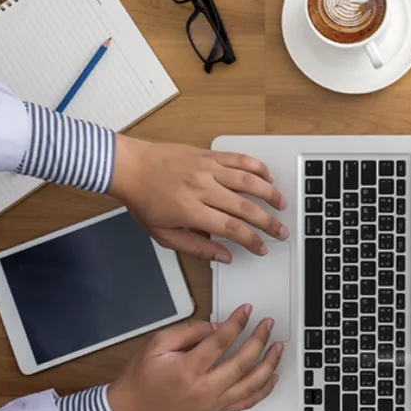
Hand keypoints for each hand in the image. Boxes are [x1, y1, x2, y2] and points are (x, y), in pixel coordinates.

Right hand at [107, 305, 283, 410]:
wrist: (132, 409)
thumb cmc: (142, 377)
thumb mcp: (157, 344)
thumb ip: (188, 331)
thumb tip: (217, 326)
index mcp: (188, 370)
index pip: (221, 341)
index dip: (237, 322)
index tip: (247, 311)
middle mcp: (204, 389)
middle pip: (242, 362)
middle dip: (259, 340)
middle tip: (268, 325)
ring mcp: (213, 403)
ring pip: (251, 385)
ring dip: (269, 364)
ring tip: (277, 347)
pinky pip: (247, 402)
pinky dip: (264, 389)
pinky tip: (272, 376)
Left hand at [110, 135, 288, 262]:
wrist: (128, 167)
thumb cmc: (142, 199)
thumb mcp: (163, 234)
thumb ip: (196, 248)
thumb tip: (223, 256)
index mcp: (191, 210)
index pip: (232, 229)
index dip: (252, 241)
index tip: (261, 247)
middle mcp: (202, 188)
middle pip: (246, 207)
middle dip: (268, 222)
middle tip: (280, 231)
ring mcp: (206, 168)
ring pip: (248, 181)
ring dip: (269, 193)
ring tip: (281, 204)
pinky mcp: (207, 154)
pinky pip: (238, 158)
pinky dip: (256, 166)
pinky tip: (267, 175)